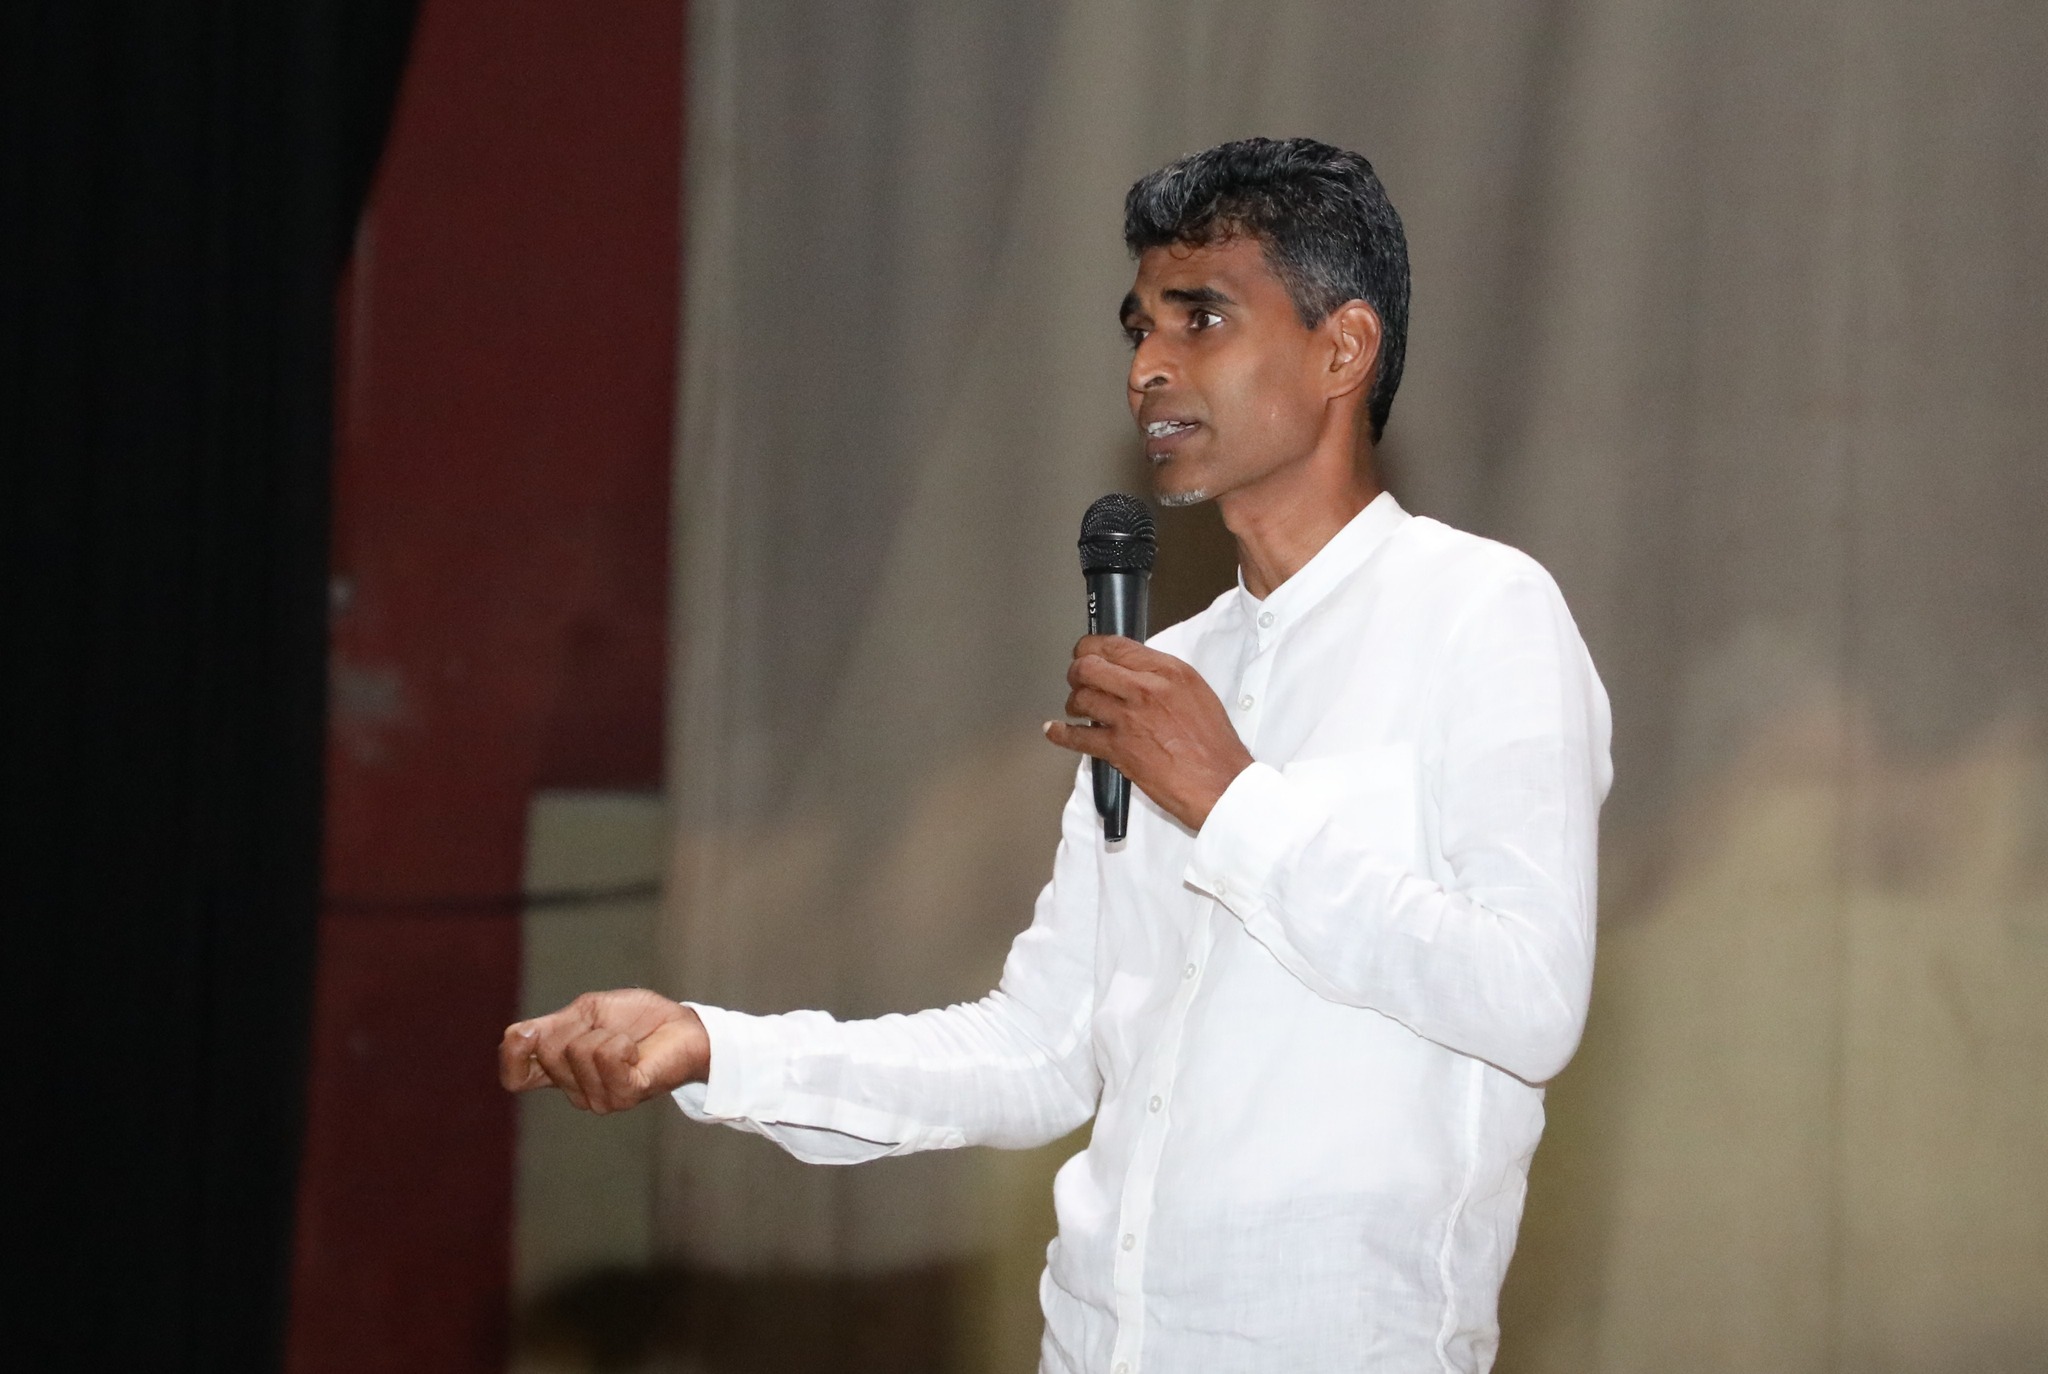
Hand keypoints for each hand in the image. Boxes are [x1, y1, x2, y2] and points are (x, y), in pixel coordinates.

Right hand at [498, 988, 708, 1113]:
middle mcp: (574, 1090)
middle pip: (547, 1048)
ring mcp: (598, 1098)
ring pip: (577, 1050)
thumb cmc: (638, 1020)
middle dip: (578, 1024)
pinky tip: (634, 1050)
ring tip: (627, 1042)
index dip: (512, 1053)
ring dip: (605, 1032)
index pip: (514, 1077)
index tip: (531, 1032)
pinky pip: (605, 1056)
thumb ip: (549, 1027)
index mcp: (560, 1071)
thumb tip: (518, 1037)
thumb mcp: (586, 1012)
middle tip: (608, 1029)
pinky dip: (620, 1041)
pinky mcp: (624, 1095)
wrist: (684, 1026)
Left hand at [1044, 634, 1253, 830]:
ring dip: (1073, 704)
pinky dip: (1060, 733)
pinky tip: (1054, 730)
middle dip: (1076, 672)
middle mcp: (1145, 689)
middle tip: (1077, 679)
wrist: (1219, 782)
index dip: (1092, 647)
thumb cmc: (1214, 744)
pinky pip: (1077, 737)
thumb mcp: (1196, 693)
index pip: (1116, 646)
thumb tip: (1133, 672)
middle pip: (1089, 667)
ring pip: (1080, 699)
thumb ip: (1162, 677)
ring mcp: (1128, 718)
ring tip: (1077, 709)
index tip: (1086, 651)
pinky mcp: (1118, 748)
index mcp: (1168, 671)